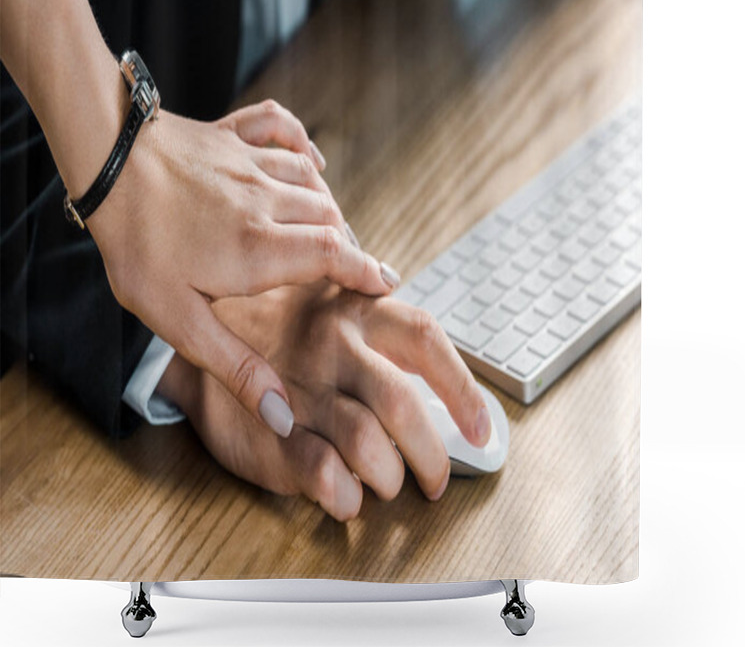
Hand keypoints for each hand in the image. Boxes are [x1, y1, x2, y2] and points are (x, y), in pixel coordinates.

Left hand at [88, 99, 399, 437]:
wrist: (105, 165)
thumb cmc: (136, 244)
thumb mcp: (178, 321)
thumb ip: (235, 367)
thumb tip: (281, 415)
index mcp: (260, 249)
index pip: (335, 257)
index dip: (367, 272)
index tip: (386, 285)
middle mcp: (268, 203)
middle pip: (330, 220)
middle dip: (347, 246)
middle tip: (349, 270)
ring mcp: (251, 164)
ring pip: (312, 182)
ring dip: (326, 206)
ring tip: (328, 231)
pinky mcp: (232, 137)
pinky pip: (281, 128)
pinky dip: (302, 142)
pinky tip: (311, 160)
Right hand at [158, 283, 491, 520]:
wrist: (209, 330)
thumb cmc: (288, 323)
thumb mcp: (339, 301)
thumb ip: (387, 330)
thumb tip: (450, 390)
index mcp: (360, 310)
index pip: (427, 342)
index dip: (463, 390)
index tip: (481, 430)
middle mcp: (335, 346)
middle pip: (403, 407)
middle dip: (431, 457)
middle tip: (435, 480)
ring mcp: (302, 388)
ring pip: (369, 447)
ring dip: (389, 478)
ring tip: (385, 481)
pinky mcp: (272, 429)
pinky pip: (323, 474)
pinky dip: (346, 497)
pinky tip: (347, 495)